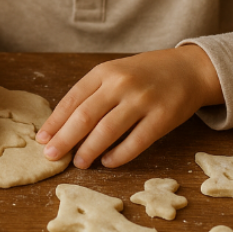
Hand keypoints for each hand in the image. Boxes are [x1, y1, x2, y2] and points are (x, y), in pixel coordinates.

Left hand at [37, 45, 223, 167]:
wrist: (189, 69)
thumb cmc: (145, 75)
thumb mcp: (115, 74)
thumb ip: (93, 94)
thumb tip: (63, 126)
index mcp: (104, 72)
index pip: (72, 100)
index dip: (55, 122)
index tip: (42, 139)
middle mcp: (121, 84)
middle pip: (85, 117)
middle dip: (65, 139)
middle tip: (52, 156)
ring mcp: (143, 100)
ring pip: (107, 131)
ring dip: (89, 150)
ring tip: (79, 162)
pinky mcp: (163, 117)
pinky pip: (136, 142)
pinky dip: (119, 155)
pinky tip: (108, 162)